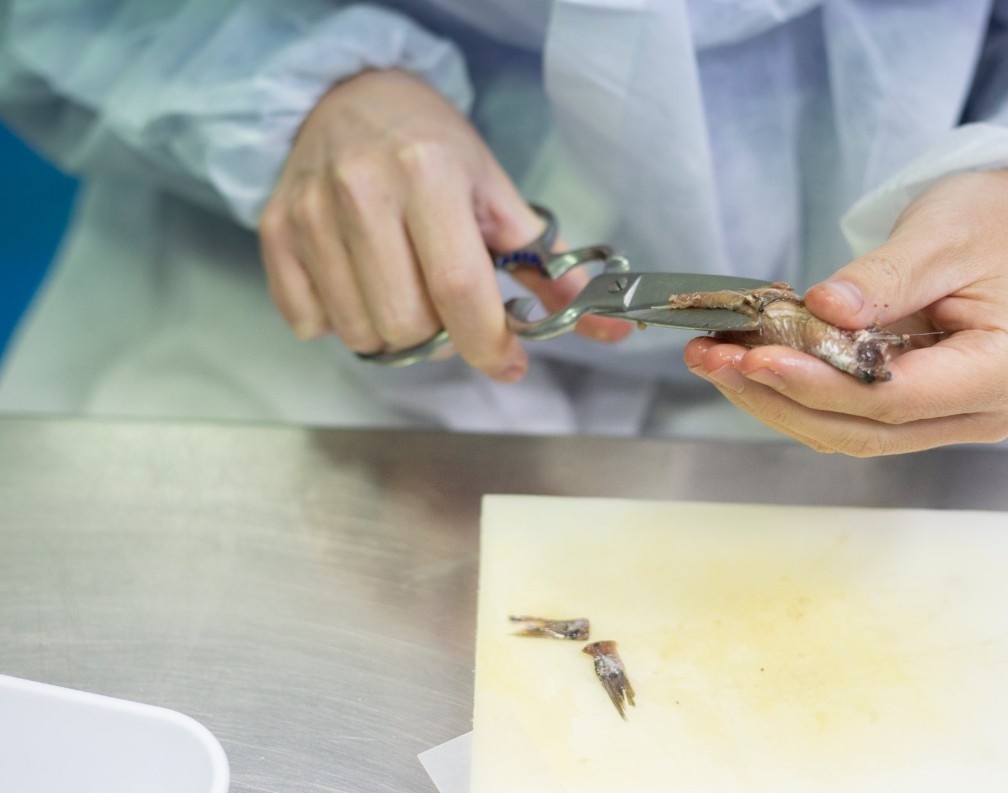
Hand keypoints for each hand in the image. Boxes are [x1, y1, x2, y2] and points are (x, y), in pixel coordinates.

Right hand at [259, 69, 627, 380]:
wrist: (350, 97)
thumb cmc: (434, 151)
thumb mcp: (498, 197)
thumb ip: (551, 272)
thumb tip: (611, 331)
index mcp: (428, 176)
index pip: (458, 289)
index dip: (488, 344)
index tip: (509, 362)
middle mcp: (362, 190)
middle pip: (406, 324)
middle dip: (439, 336)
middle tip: (447, 307)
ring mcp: (312, 212)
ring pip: (359, 332)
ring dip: (392, 332)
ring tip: (405, 289)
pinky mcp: (277, 230)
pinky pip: (310, 322)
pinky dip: (342, 320)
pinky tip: (360, 283)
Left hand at [684, 169, 1007, 454]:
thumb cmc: (992, 224)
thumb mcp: (939, 234)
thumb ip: (882, 278)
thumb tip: (823, 307)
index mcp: (1003, 370)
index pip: (894, 397)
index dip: (818, 384)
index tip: (756, 358)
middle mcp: (979, 412)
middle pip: (861, 428)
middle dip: (778, 397)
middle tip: (712, 359)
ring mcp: (946, 419)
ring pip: (845, 431)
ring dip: (773, 400)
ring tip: (712, 358)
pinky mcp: (914, 411)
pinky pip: (845, 415)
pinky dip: (792, 392)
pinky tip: (744, 362)